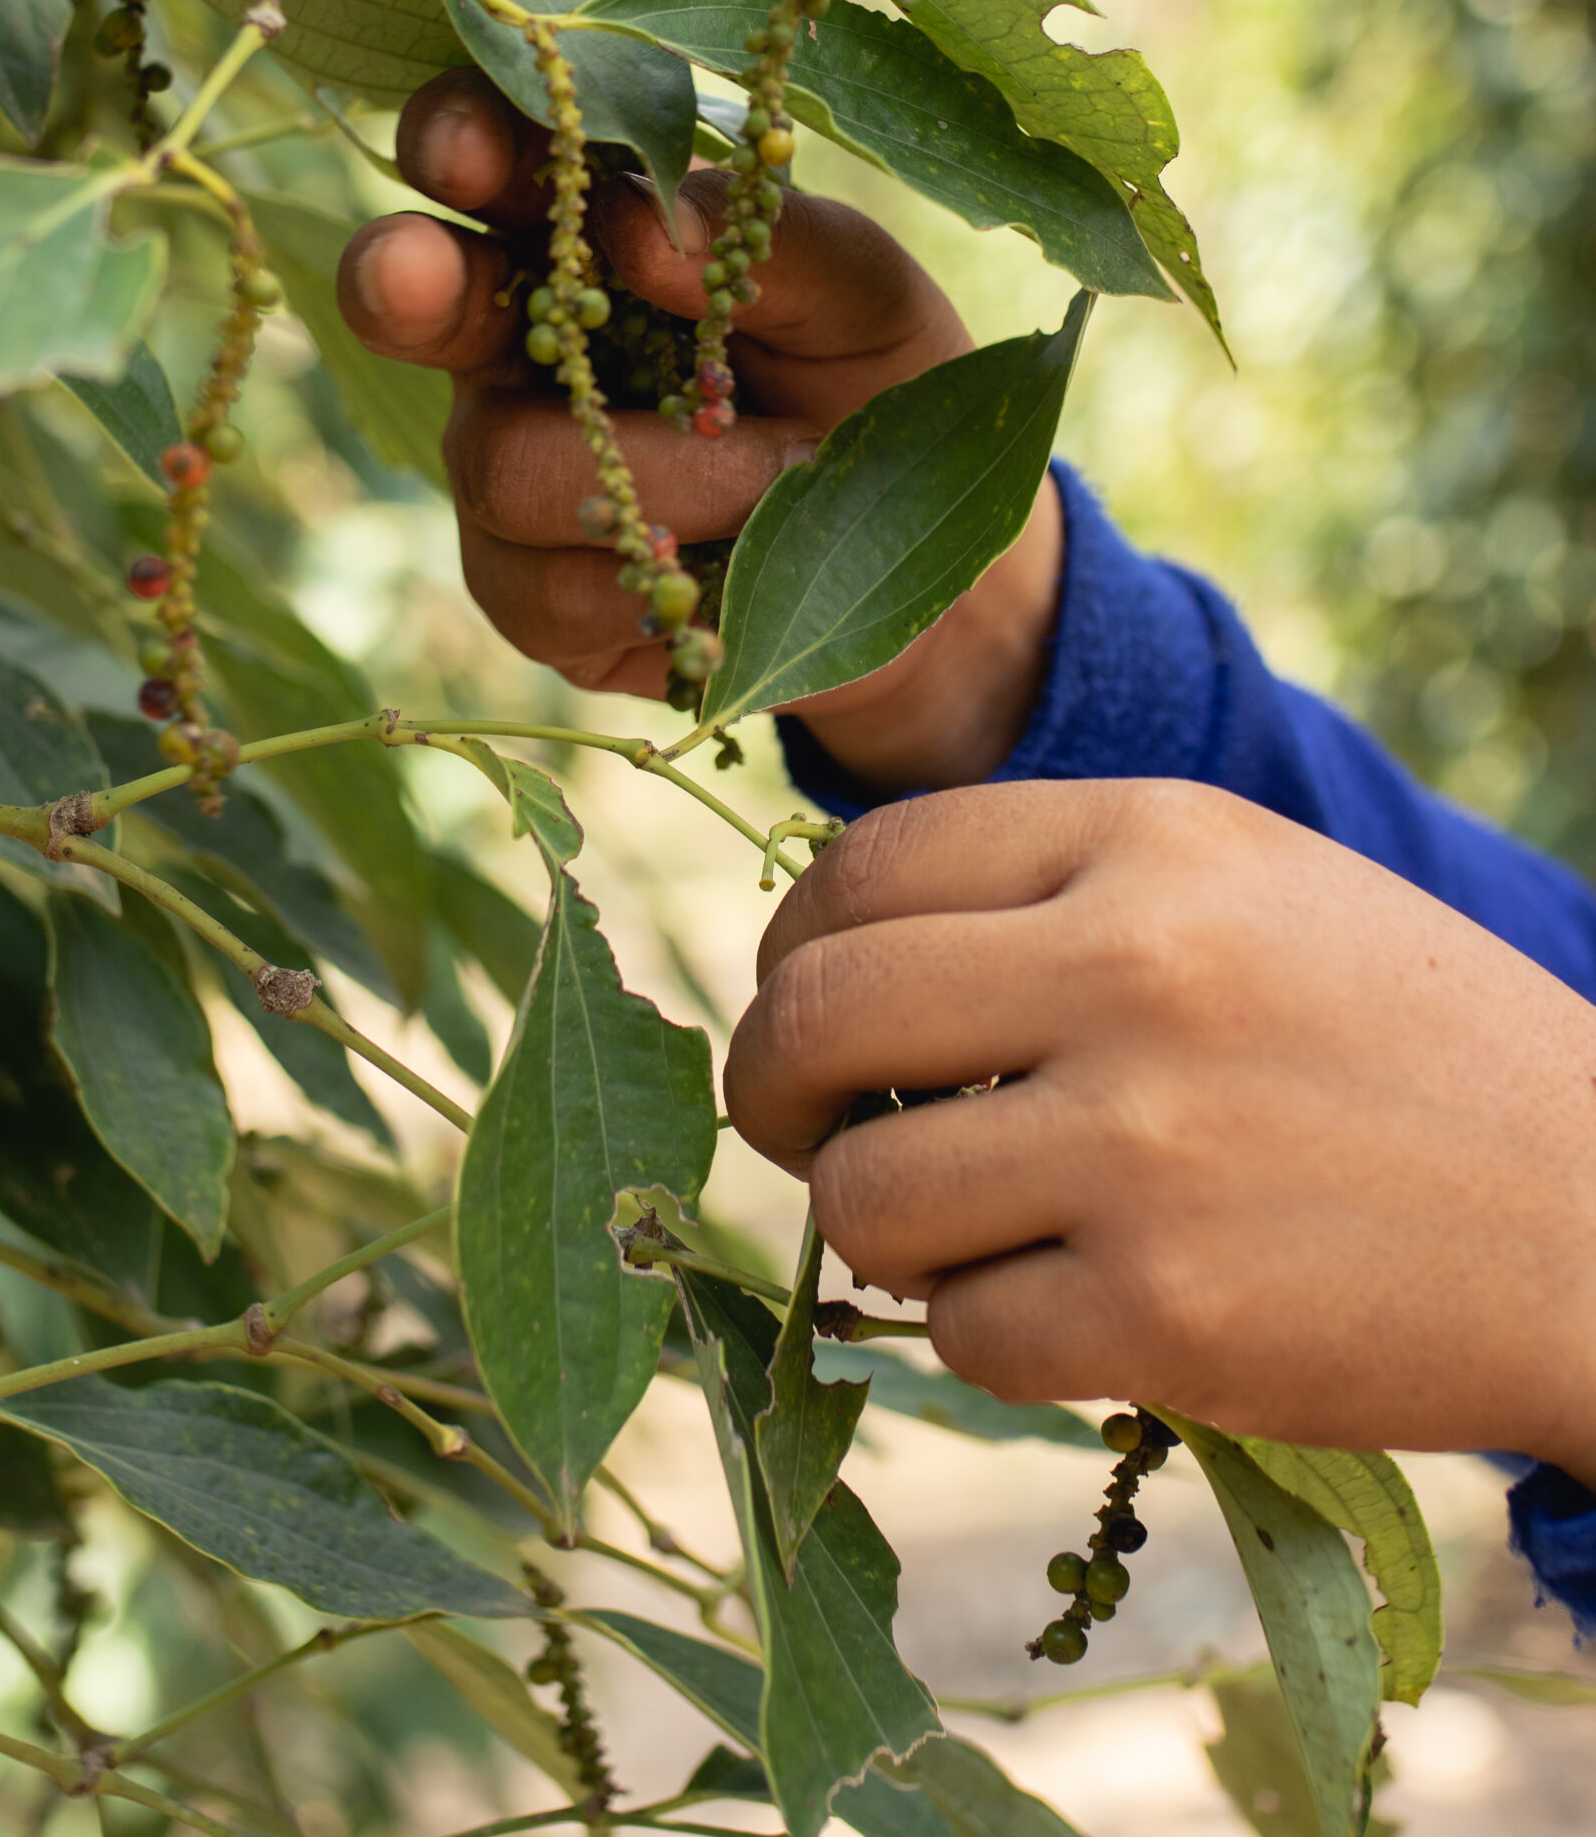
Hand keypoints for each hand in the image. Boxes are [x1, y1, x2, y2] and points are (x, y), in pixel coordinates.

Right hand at [337, 68, 1062, 792]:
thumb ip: (768, 244)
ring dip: (660, 472)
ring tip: (789, 470)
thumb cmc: (879, 389)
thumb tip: (636, 225)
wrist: (929, 565)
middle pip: (412, 296)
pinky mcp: (531, 593)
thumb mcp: (866, 297)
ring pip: (502, 462)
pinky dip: (658, 572)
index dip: (465, 143)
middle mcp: (525, 341)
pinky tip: (733, 566)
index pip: (503, 161)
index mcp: (597, 231)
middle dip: (406, 281)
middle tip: (409, 276)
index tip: (465, 150)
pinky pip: (544, 588)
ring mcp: (510, 469)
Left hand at [726, 778, 1595, 1482]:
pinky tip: (1061, 1307)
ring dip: (872, 1225)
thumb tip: (833, 947)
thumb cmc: (1404, 1048)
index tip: (805, 1003)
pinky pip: (959, 1334)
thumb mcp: (1249, 888)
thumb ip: (1054, 888)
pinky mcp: (1169, 1312)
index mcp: (1150, 838)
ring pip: (861, 1194)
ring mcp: (1147, 1144)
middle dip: (770, 1086)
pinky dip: (982, 1334)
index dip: (793, 946)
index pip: (859, 864)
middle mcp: (1135, 969)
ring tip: (952, 1227)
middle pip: (817, 1017)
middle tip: (799, 1124)